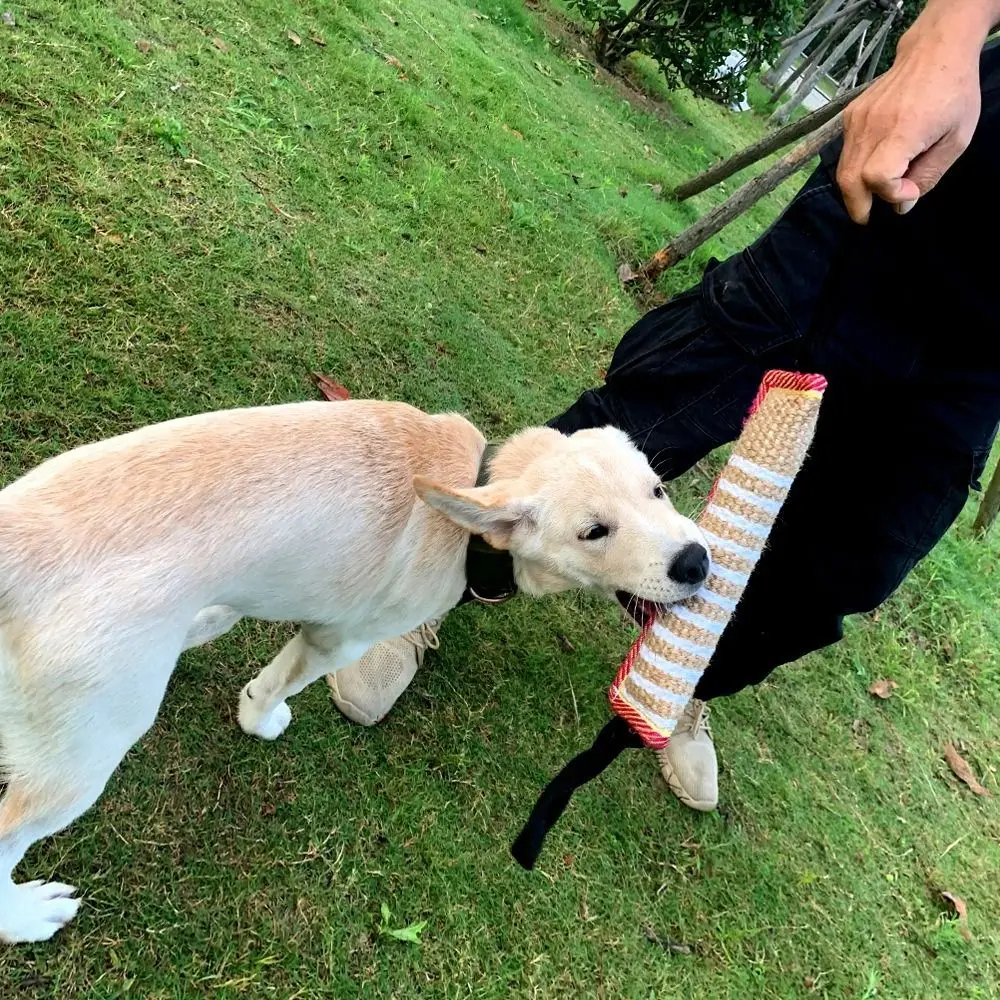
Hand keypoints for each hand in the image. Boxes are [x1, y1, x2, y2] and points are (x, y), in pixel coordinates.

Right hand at [836, 4, 992, 223]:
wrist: (935, 50)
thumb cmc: (954, 93)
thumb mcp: (957, 139)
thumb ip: (929, 175)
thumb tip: (902, 204)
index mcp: (903, 129)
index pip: (877, 177)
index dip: (889, 193)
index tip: (909, 191)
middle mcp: (873, 125)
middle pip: (849, 181)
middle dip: (858, 206)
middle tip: (868, 216)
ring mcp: (857, 119)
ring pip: (843, 170)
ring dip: (854, 190)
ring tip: (871, 196)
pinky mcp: (850, 115)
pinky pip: (845, 153)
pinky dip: (854, 168)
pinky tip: (872, 165)